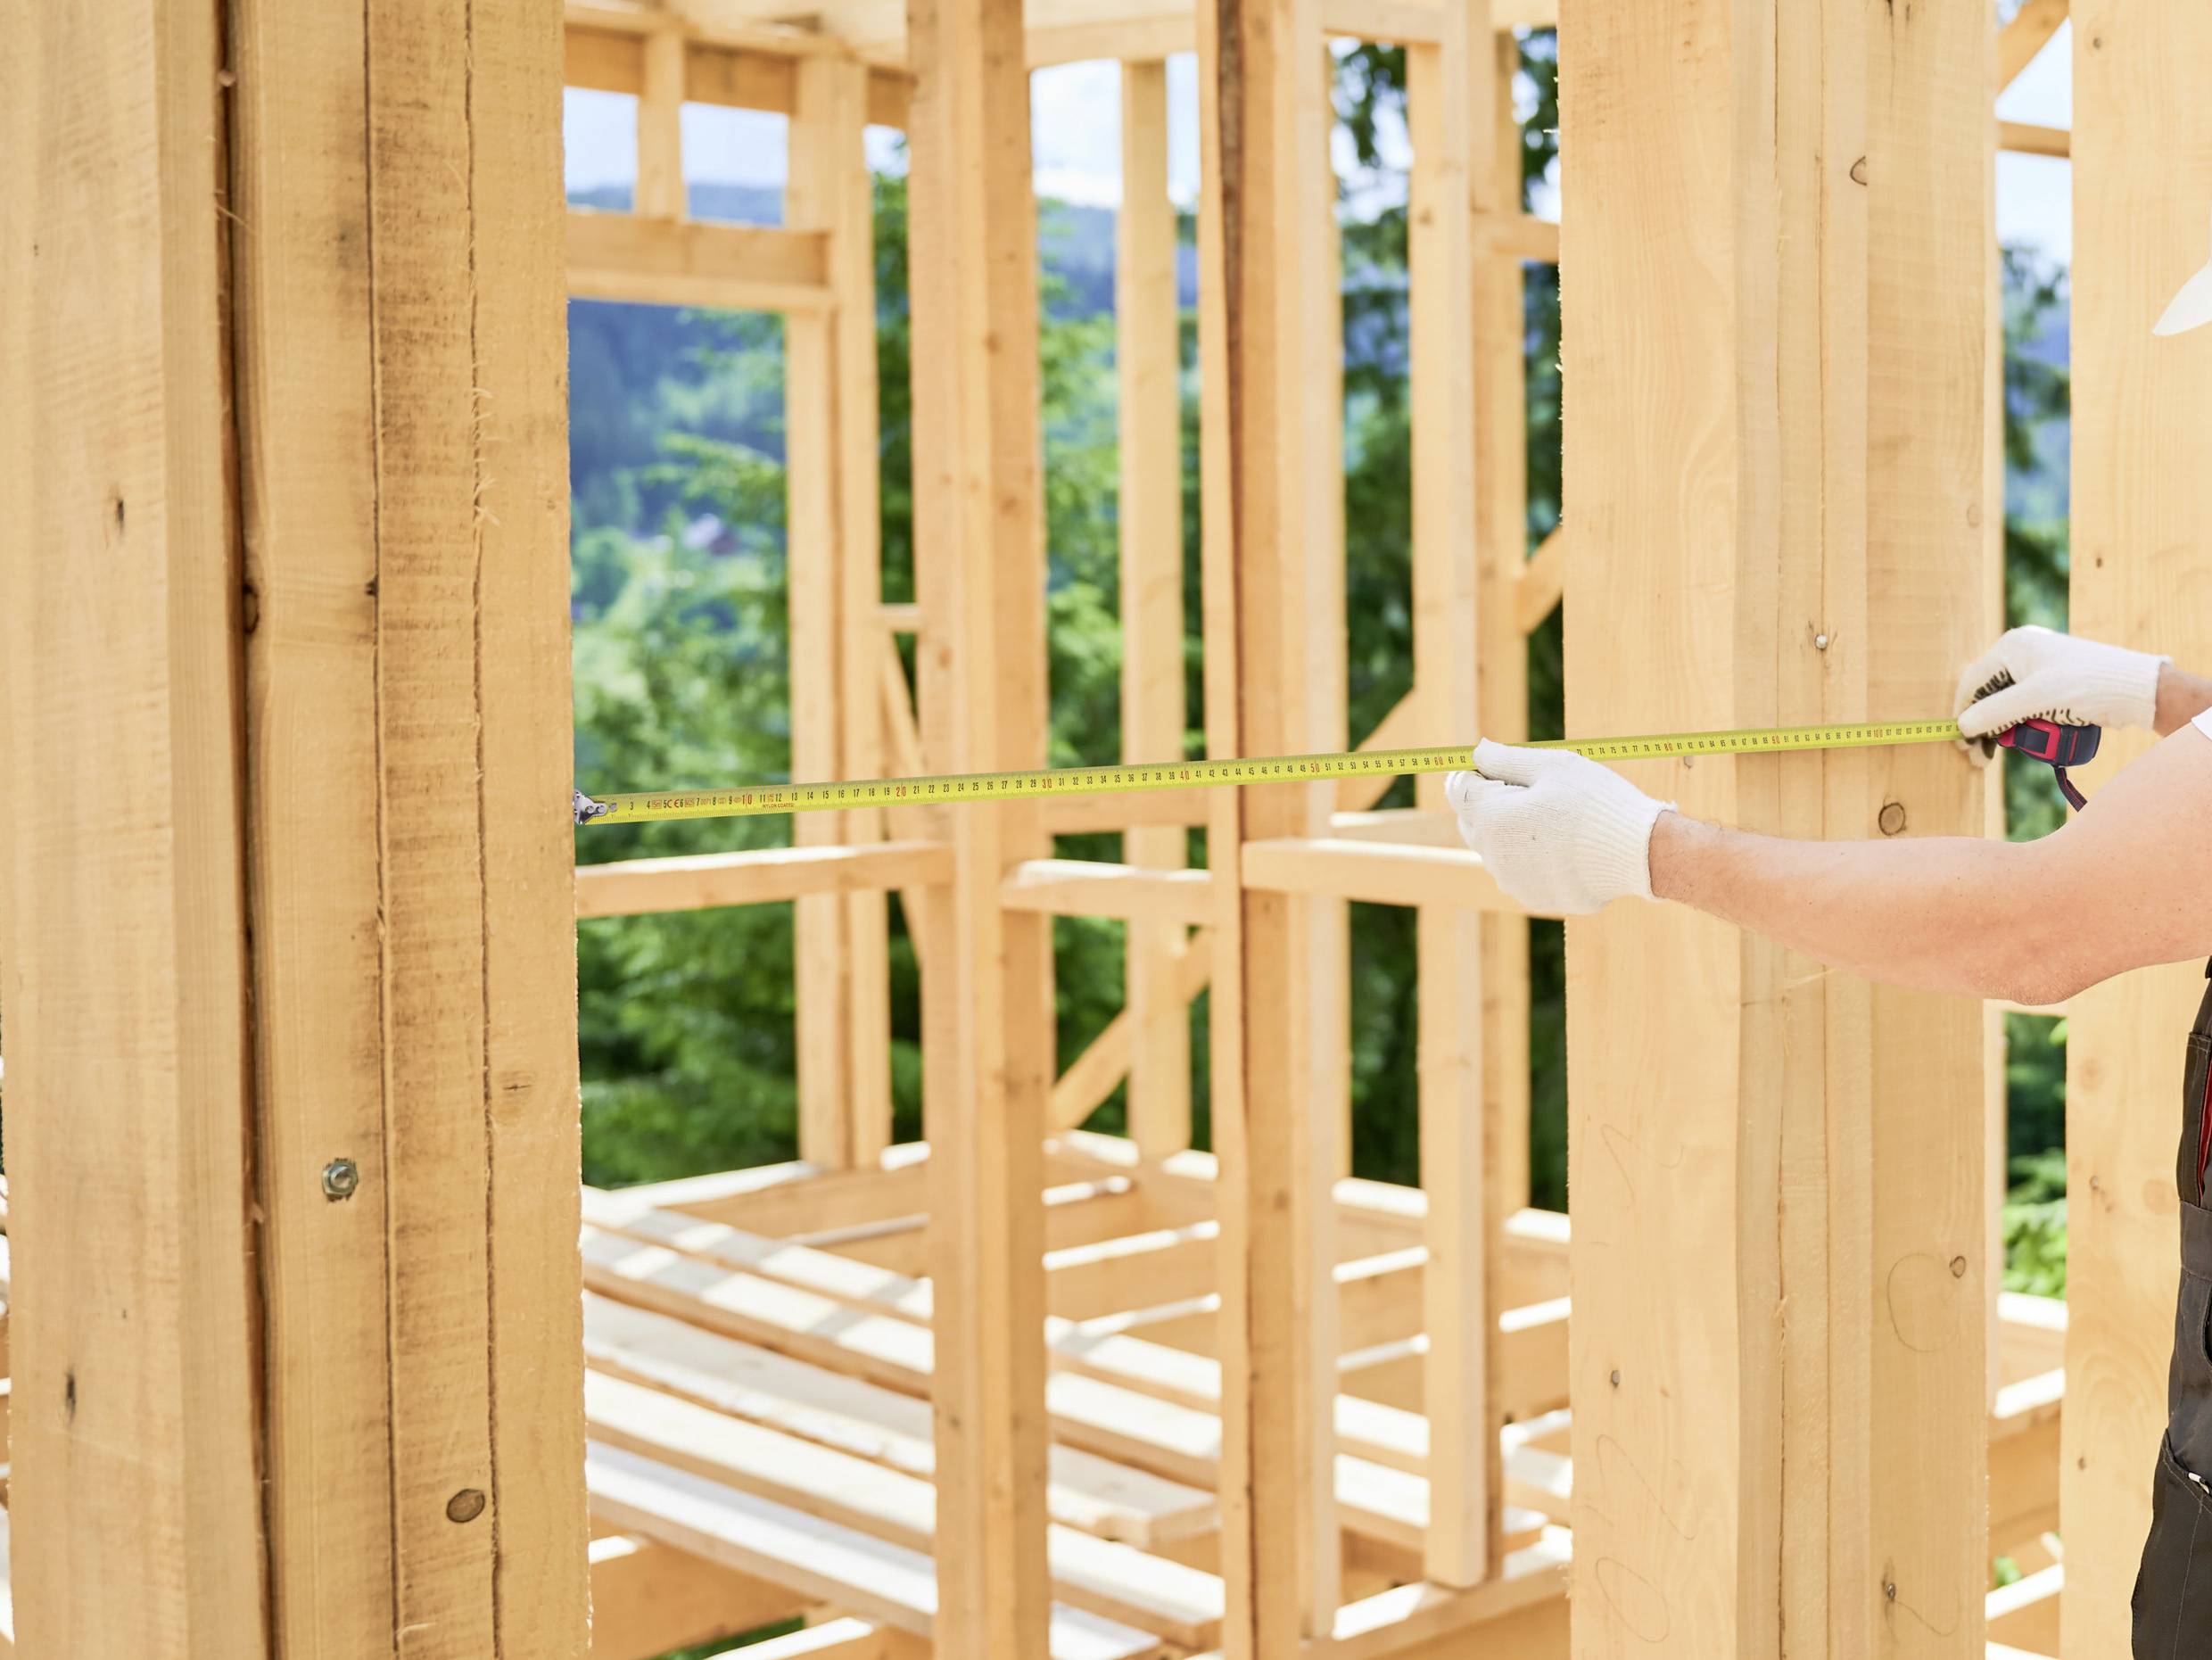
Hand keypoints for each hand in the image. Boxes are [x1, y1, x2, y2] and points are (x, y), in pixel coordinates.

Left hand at [1445, 739, 1673, 915]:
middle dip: (1489, 801)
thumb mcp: (1552, 766)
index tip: (1501, 767)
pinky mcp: (1533, 898)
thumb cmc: (1596, 803)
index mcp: (1492, 819)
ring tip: (1555, 819)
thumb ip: (1505, 759)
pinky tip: (1565, 845)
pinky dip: (1530, 856)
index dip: (1475, 772)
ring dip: (1510, 830)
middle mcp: (1493, 856)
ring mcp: (1512, 881)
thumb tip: (1477, 752)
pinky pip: (1518, 870)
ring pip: (1495, 847)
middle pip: (1471, 820)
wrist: (1640, 855)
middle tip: (1533, 790)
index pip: (1458, 789)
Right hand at [1954, 625, 2166, 750]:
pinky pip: (2027, 704)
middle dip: (1986, 724)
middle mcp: (2023, 652)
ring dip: (2006, 726)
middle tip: (1984, 755)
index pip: (1972, 682)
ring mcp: (2040, 667)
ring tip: (2012, 746)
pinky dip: (2025, 721)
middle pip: (1989, 693)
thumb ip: (1995, 712)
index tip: (1963, 743)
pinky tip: (2031, 735)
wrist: (2138, 689)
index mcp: (2013, 646)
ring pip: (2007, 701)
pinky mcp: (2055, 681)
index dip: (1964, 713)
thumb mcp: (2036, 700)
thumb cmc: (2087, 685)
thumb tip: (1961, 727)